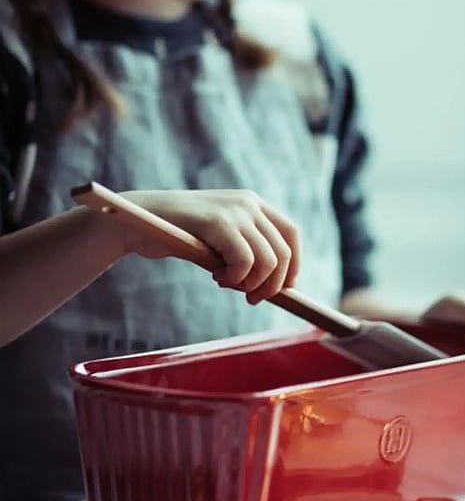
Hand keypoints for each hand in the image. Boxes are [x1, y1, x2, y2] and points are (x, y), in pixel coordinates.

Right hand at [119, 189, 299, 300]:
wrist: (135, 221)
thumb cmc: (178, 236)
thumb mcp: (220, 242)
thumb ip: (247, 253)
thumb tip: (278, 286)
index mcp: (252, 203)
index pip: (291, 235)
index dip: (292, 266)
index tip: (282, 290)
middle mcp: (248, 202)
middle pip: (282, 253)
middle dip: (271, 284)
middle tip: (250, 298)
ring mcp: (235, 210)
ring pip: (268, 261)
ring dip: (250, 284)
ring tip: (225, 283)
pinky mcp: (218, 222)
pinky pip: (246, 262)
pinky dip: (235, 278)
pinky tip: (216, 277)